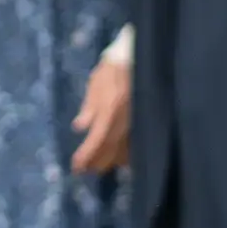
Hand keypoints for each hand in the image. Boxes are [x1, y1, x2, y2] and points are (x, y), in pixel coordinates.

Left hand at [71, 58, 130, 173]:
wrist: (140, 57)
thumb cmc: (113, 69)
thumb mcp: (96, 84)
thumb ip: (89, 107)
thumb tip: (79, 127)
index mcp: (111, 109)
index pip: (97, 139)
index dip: (86, 155)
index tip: (76, 166)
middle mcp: (127, 119)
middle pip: (112, 149)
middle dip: (97, 161)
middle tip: (85, 170)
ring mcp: (140, 121)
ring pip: (127, 150)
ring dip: (112, 160)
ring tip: (99, 166)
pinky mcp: (150, 121)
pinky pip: (139, 143)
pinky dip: (128, 153)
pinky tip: (120, 158)